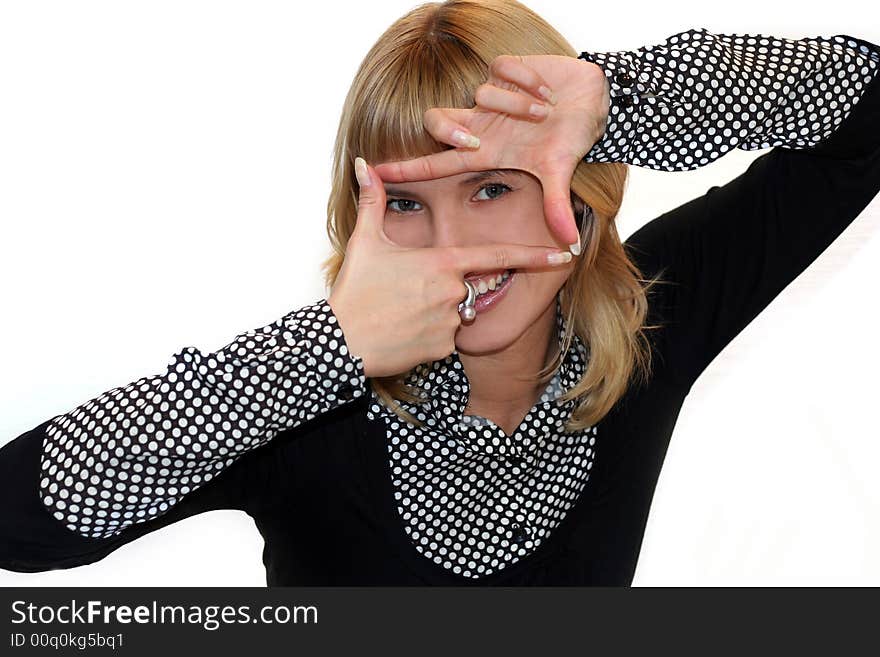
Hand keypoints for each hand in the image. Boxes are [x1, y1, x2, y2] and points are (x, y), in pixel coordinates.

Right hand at [327, 157, 573, 378]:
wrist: (341, 342)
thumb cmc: (354, 290)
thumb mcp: (365, 242)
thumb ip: (372, 202)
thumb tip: (364, 165)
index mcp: (441, 262)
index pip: (497, 255)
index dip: (534, 255)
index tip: (564, 254)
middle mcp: (453, 291)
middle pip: (464, 286)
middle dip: (440, 289)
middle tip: (404, 295)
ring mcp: (450, 322)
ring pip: (453, 313)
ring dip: (433, 313)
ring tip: (399, 314)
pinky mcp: (442, 349)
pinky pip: (444, 338)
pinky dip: (426, 336)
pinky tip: (402, 335)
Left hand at [373, 54, 610, 253]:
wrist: (594, 100)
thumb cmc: (571, 136)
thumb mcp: (560, 171)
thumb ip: (557, 205)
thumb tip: (570, 245)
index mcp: (486, 151)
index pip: (436, 164)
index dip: (406, 169)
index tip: (372, 170)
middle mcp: (481, 124)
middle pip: (436, 122)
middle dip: (450, 130)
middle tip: (478, 138)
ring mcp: (490, 96)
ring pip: (482, 94)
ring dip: (518, 105)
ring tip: (546, 112)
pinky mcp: (504, 69)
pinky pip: (502, 69)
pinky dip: (527, 80)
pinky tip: (546, 89)